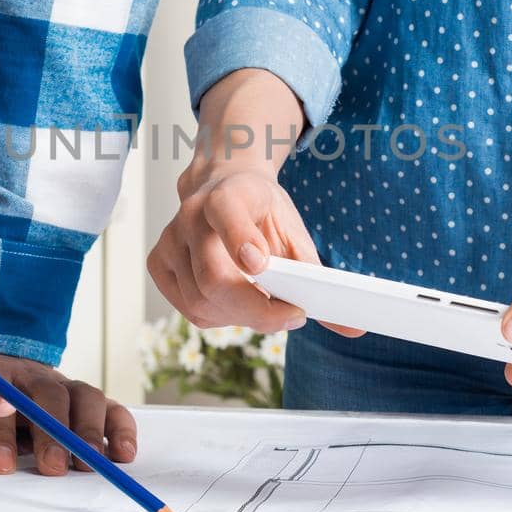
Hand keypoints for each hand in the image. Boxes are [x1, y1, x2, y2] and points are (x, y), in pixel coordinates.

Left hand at [0, 356, 137, 475]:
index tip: (3, 464)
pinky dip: (121, 427)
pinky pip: (110, 407)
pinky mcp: (83, 402)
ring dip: (88, 430)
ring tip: (89, 464)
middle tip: (52, 467)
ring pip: (84, 396)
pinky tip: (123, 454)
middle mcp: (32, 376)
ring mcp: (62, 386)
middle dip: (52, 432)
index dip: (2, 431)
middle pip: (49, 395)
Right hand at [149, 165, 321, 333]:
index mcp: (227, 194)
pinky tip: (237, 303)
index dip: (240, 239)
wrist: (223, 183)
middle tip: (292, 315)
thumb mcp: (294, 229)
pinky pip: (191, 309)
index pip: (225, 212)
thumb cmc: (261, 210)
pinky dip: (220, 316)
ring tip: (267, 306)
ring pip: (202, 303)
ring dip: (242, 317)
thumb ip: (318, 276)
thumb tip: (352, 328)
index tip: (260, 265)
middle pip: (213, 278)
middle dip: (257, 310)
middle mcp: (190, 215)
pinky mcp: (158, 263)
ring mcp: (170, 240)